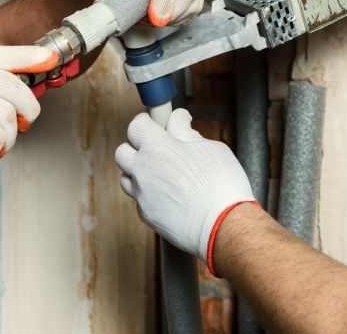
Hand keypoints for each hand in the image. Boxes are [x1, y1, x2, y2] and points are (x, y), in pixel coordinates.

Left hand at [116, 110, 255, 272]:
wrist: (224, 225)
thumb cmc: (222, 185)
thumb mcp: (210, 147)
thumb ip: (186, 133)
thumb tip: (178, 121)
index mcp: (158, 148)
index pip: (136, 126)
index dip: (146, 122)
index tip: (155, 123)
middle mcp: (143, 171)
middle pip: (122, 151)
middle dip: (137, 146)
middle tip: (158, 147)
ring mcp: (142, 195)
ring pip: (127, 177)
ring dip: (139, 171)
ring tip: (163, 173)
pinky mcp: (146, 215)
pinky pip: (139, 198)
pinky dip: (149, 193)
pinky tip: (169, 194)